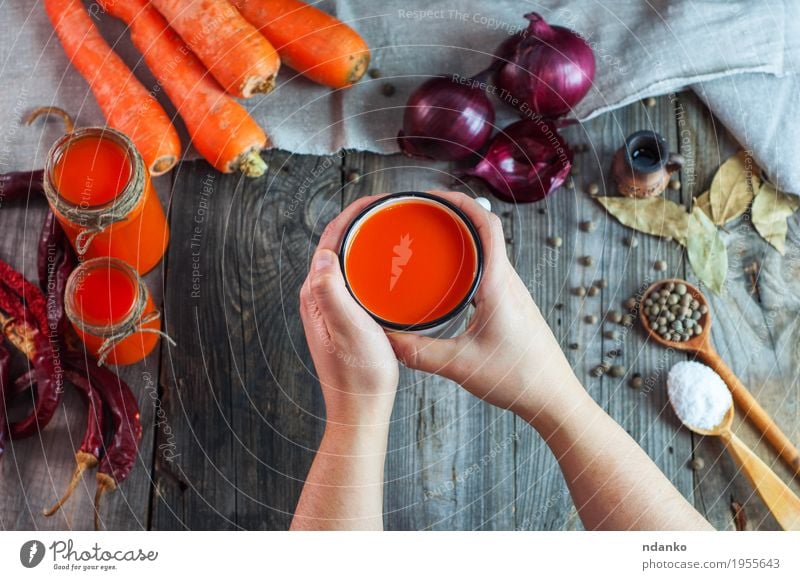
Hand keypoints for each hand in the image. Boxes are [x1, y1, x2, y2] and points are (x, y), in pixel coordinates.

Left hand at [299, 196, 399, 426]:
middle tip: (389, 208)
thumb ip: (331, 291)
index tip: (376, 200)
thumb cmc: (358, 374)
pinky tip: (389, 269)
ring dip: (363, 241)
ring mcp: (331, 308)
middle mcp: (319, 297)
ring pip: (345, 262)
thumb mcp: (349, 329)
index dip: (350, 215)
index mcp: (316, 294)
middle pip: (336, 247)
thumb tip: (323, 253)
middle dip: (359, 222)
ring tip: (390, 228)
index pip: (329, 241)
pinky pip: (355, 280)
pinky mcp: (345, 319)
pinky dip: (369, 264)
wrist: (360, 409)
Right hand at [388, 191, 585, 424]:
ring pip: (489, 252)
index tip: (434, 196)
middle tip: (423, 216)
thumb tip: (385, 339)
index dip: (462, 204)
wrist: (554, 398)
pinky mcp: (513, 306)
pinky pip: (491, 271)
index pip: (488, 226)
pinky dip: (470, 262)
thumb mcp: (460, 366)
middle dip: (455, 216)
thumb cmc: (517, 378)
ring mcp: (514, 293)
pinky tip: (449, 278)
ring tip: (431, 240)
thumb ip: (419, 353)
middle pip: (486, 232)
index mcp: (499, 285)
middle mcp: (510, 282)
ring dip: (464, 239)